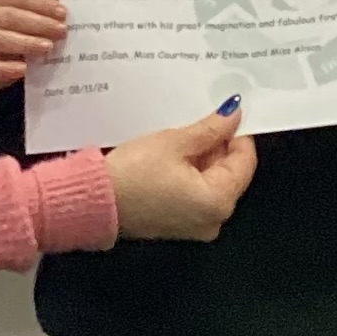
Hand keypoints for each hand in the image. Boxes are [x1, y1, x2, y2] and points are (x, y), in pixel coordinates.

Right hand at [0, 0, 66, 89]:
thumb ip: (41, 12)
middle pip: (11, 17)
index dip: (42, 4)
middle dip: (38, 24)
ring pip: (0, 39)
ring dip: (26, 43)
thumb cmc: (15, 28)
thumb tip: (63, 16)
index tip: (62, 13)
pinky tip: (24, 69)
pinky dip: (8, 68)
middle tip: (60, 31)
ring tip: (47, 48)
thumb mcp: (26, 14)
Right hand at [105, 102, 257, 241]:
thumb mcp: (175, 142)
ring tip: (188, 130)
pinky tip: (176, 150)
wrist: (92, 202)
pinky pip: (195, 192)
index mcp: (218, 202)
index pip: (244, 160)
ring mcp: (194, 225)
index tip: (226, 110)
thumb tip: (235, 113)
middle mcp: (213, 220)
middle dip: (219, 144)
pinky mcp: (176, 223)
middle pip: (230, 172)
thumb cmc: (134, 172)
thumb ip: (211, 128)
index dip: (237, 132)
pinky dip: (191, 171)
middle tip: (205, 116)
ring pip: (212, 180)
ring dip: (204, 155)